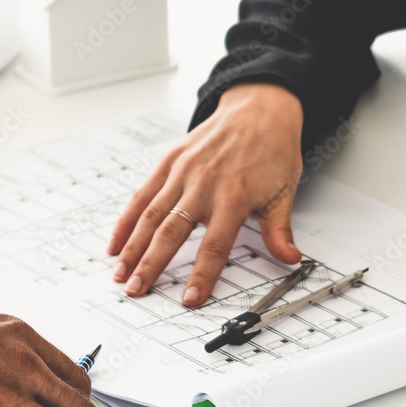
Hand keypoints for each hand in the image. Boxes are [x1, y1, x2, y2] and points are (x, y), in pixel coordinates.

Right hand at [109, 83, 304, 305]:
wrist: (260, 107)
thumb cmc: (272, 148)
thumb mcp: (285, 191)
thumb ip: (280, 229)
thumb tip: (289, 257)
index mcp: (234, 196)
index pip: (214, 246)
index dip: (201, 275)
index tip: (189, 299)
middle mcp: (204, 184)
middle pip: (170, 233)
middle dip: (150, 266)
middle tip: (135, 291)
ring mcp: (182, 172)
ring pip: (150, 216)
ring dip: (132, 248)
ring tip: (120, 274)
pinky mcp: (169, 161)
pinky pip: (142, 195)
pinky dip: (126, 220)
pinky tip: (116, 242)